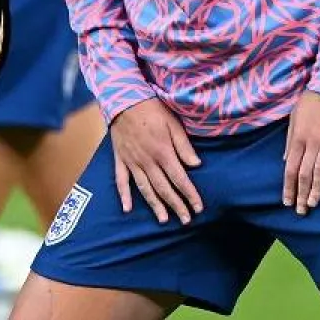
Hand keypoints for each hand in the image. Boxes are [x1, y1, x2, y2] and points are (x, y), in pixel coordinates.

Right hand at [108, 97, 203, 224]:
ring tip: (164, 220)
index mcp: (162, 152)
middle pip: (164, 188)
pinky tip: (127, 208)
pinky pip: (121, 180)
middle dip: (176, 206)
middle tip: (186, 220)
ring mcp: (132, 161)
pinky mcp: (120, 158)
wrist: (122, 98)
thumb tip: (196, 164)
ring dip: (155, 205)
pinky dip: (124, 195)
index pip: (180, 179)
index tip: (199, 208)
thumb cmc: (151, 108)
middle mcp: (147, 161)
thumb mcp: (172, 122)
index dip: (190, 195)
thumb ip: (184, 145)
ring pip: (145, 188)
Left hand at [283, 90, 319, 214]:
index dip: (288, 187)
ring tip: (313, 204)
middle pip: (305, 173)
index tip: (287, 202)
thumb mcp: (295, 116)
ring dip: (317, 189)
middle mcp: (312, 140)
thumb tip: (286, 158)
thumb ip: (290, 138)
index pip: (290, 168)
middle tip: (301, 211)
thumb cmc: (314, 98)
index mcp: (298, 137)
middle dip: (301, 194)